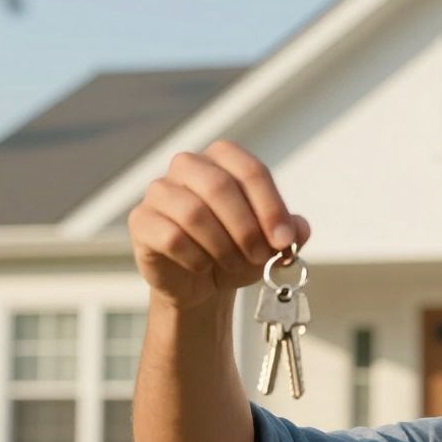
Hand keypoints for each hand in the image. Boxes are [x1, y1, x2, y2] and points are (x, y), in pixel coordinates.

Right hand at [127, 141, 310, 310]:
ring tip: (234, 264)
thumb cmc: (236, 251)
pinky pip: (170, 236)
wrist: (200, 283)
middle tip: (260, 256)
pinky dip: (195, 257)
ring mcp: (160, 191)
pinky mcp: (141, 220)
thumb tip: (300, 228)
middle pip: (219, 186)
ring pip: (193, 212)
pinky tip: (203, 267)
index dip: (270, 207)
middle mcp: (188, 166)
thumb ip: (289, 231)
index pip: (250, 170)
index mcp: (223, 159)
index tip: (284, 240)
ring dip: (222, 246)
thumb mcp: (270, 243)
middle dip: (246, 228)